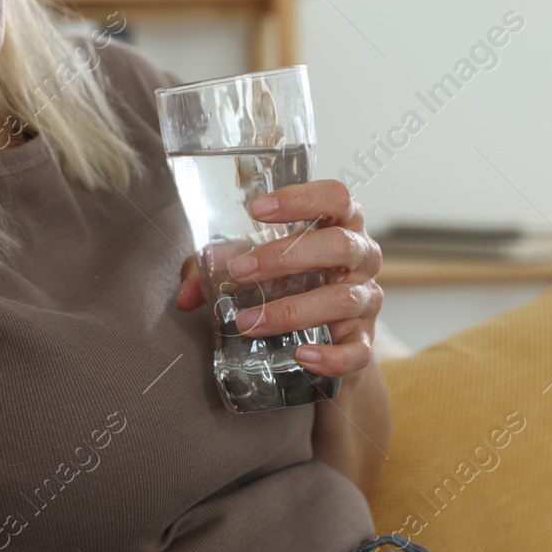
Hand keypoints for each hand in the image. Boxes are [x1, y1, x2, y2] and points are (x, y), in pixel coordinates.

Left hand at [175, 179, 383, 380]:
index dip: (300, 199)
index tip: (256, 209)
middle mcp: (361, 257)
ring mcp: (366, 299)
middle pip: (340, 244)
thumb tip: (185, 295)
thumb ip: (213, 271)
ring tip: (248, 322)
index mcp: (338, 224)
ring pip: (343, 299)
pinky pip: (358, 351)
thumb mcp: (252, 266)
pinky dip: (331, 355)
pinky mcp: (365, 341)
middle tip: (240, 272)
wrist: (326, 335)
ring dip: (292, 310)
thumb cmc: (288, 282)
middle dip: (286, 257)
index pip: (335, 196)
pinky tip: (301, 354)